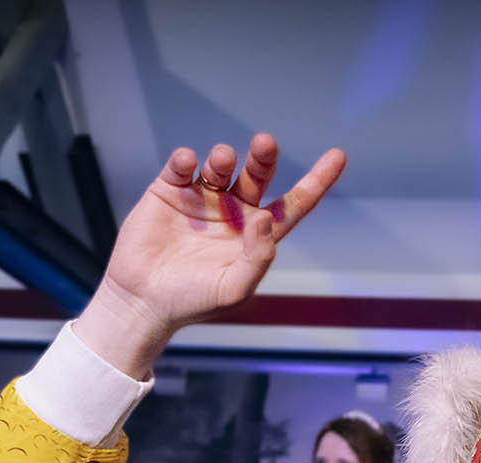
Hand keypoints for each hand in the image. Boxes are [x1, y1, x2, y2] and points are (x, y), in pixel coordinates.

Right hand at [75, 134, 345, 377]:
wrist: (143, 300)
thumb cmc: (192, 301)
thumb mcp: (234, 289)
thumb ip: (258, 257)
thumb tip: (266, 218)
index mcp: (256, 234)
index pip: (293, 204)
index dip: (316, 180)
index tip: (338, 155)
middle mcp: (232, 211)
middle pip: (258, 174)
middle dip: (263, 157)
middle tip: (265, 144)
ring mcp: (201, 198)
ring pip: (221, 165)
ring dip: (224, 157)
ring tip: (221, 161)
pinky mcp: (168, 191)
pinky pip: (182, 165)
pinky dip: (186, 159)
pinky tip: (187, 163)